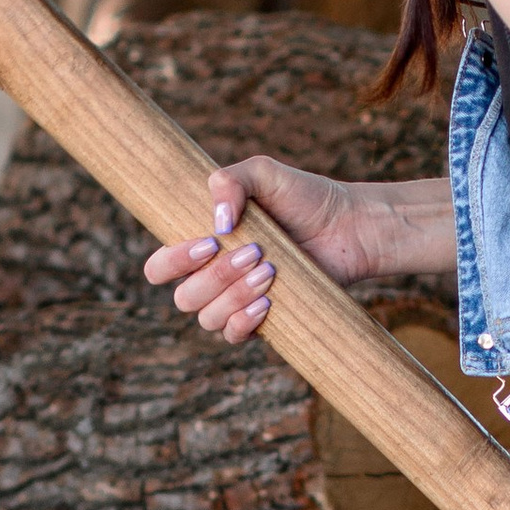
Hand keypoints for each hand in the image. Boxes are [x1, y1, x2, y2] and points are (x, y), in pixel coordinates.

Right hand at [142, 159, 436, 343]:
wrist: (349, 226)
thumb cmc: (304, 197)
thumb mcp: (264, 173)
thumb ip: (229, 181)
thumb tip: (217, 224)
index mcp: (202, 245)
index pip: (159, 268)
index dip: (173, 262)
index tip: (210, 242)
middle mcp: (213, 277)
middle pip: (184, 298)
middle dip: (217, 277)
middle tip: (256, 252)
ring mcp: (236, 301)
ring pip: (207, 318)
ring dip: (234, 296)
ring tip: (270, 271)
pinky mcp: (263, 321)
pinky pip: (233, 336)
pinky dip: (243, 322)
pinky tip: (267, 302)